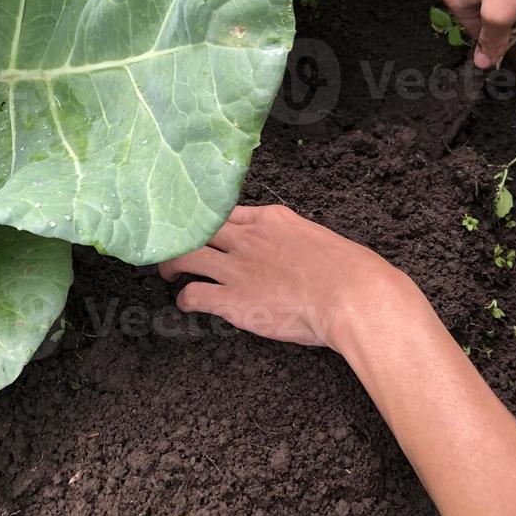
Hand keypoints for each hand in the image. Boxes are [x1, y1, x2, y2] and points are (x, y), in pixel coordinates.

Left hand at [159, 204, 402, 349]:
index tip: (205, 229)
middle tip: (174, 246)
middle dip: (182, 236)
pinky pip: (194, 294)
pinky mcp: (232, 300)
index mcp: (271, 219)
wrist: (349, 294)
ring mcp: (237, 267)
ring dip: (171, 264)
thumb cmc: (347, 271)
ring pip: (186, 255)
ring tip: (166, 273)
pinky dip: (184, 299)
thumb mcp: (318, 239)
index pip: (229, 211)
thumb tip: (296, 253)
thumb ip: (297, 240)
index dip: (212, 221)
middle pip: (199, 228)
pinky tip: (185, 304)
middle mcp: (248, 238)